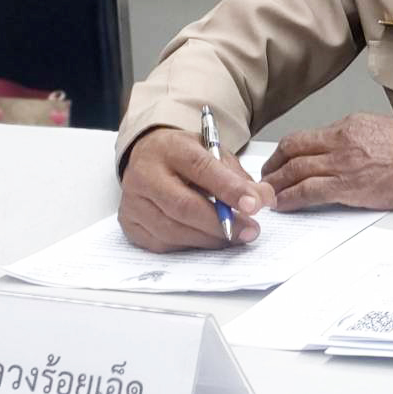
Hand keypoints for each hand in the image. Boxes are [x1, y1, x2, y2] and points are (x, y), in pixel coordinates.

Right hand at [118, 128, 274, 252]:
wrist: (148, 155)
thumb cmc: (184, 155)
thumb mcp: (213, 151)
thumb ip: (236, 175)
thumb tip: (263, 198)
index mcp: (171, 149)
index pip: (202, 170)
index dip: (230, 190)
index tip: (255, 205)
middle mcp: (146, 174)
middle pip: (184, 205)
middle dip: (222, 223)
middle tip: (250, 230)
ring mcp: (134, 202)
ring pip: (173, 229)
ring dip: (209, 238)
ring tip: (235, 237)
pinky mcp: (130, 224)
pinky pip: (163, 243)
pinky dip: (190, 245)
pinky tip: (208, 239)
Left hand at [263, 113, 392, 211]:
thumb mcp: (380, 132)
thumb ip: (354, 140)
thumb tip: (335, 153)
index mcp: (349, 126)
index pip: (303, 137)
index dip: (282, 153)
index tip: (274, 165)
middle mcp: (342, 140)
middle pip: (291, 151)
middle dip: (271, 169)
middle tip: (262, 183)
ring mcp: (345, 163)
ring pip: (295, 171)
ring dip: (275, 186)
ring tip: (265, 197)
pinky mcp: (352, 187)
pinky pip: (309, 192)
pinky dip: (291, 199)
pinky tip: (283, 205)